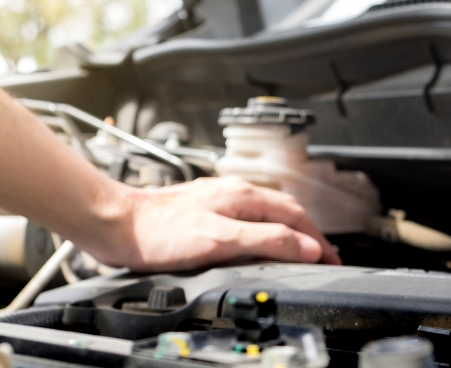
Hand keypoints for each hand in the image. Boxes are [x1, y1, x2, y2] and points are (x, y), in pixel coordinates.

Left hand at [89, 176, 341, 272]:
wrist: (116, 225)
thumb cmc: (158, 231)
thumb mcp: (220, 240)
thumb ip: (266, 240)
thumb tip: (306, 247)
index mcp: (242, 195)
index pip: (296, 215)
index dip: (319, 239)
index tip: (333, 258)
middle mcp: (232, 192)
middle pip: (283, 210)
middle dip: (308, 233)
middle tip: (323, 257)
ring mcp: (216, 200)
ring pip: (264, 212)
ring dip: (286, 231)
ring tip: (298, 250)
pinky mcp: (201, 212)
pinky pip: (245, 219)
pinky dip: (262, 232)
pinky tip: (256, 243)